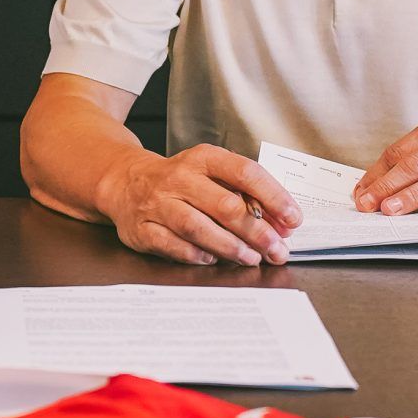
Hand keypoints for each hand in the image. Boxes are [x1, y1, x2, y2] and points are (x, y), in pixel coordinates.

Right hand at [97, 143, 303, 267]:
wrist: (125, 181)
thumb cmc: (180, 180)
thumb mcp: (211, 173)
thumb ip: (245, 194)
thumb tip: (282, 223)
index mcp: (203, 158)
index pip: (245, 172)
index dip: (273, 196)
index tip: (293, 218)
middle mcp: (179, 177)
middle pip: (225, 205)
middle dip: (257, 231)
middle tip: (277, 250)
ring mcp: (158, 203)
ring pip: (199, 227)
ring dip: (230, 247)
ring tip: (251, 258)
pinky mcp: (143, 228)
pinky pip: (174, 245)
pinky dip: (197, 255)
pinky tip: (213, 260)